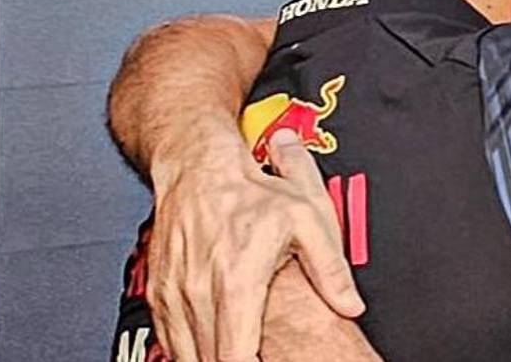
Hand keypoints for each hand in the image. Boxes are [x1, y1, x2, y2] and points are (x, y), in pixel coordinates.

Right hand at [146, 130, 364, 361]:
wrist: (199, 168)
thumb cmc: (251, 192)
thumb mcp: (307, 217)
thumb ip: (330, 266)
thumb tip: (350, 303)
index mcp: (236, 280)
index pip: (235, 357)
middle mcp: (199, 291)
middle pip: (209, 361)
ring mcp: (175, 293)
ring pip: (185, 354)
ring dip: (207, 361)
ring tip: (236, 356)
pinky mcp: (159, 293)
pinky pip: (168, 338)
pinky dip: (187, 350)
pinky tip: (207, 351)